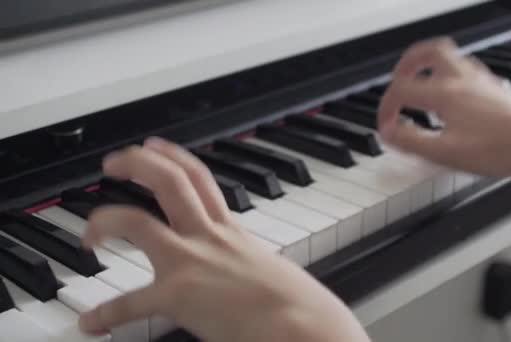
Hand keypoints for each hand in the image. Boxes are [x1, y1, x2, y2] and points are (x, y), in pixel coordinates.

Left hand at [78, 137, 369, 341]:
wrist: (301, 324)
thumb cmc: (296, 303)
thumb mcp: (269, 269)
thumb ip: (248, 263)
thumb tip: (248, 273)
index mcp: (230, 230)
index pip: (199, 177)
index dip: (172, 155)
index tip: (153, 146)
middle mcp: (209, 236)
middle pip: (169, 181)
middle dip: (136, 164)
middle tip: (112, 164)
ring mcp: (191, 261)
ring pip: (137, 221)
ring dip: (105, 220)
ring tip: (91, 230)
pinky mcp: (179, 295)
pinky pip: (131, 301)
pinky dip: (107, 313)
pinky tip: (91, 322)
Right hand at [377, 37, 510, 178]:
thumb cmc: (497, 149)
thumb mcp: (444, 152)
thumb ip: (410, 141)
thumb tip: (387, 133)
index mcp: (444, 93)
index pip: (402, 90)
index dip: (386, 107)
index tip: (385, 126)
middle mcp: (461, 80)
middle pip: (429, 52)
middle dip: (408, 63)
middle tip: (397, 77)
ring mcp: (479, 81)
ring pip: (449, 56)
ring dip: (428, 64)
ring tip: (420, 80)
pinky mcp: (492, 88)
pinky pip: (465, 68)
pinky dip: (448, 73)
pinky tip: (450, 93)